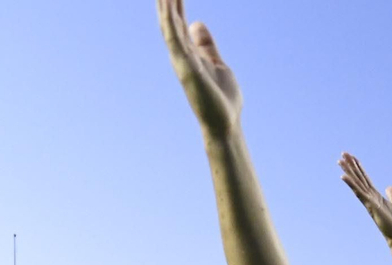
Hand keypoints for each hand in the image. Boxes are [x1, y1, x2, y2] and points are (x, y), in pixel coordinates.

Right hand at [158, 0, 241, 138]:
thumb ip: (206, 45)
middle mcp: (181, 55)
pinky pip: (176, 41)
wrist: (226, 124)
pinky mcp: (187, 68)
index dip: (175, 3)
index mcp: (188, 54)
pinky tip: (169, 7)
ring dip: (165, 7)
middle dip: (166, 2)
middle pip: (170, 22)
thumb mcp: (217, 63)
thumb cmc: (222, 99)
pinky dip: (172, 23)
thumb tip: (197, 23)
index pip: (178, 22)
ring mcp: (182, 62)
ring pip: (169, 28)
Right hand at [340, 153, 391, 248]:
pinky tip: (343, 176)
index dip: (359, 168)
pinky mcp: (371, 206)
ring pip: (357, 183)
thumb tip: (389, 186)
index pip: (365, 179)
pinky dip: (351, 184)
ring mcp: (369, 202)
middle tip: (343, 153)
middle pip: (359, 178)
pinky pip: (359, 192)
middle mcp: (370, 198)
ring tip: (340, 160)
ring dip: (348, 171)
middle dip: (351, 166)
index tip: (352, 157)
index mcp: (376, 196)